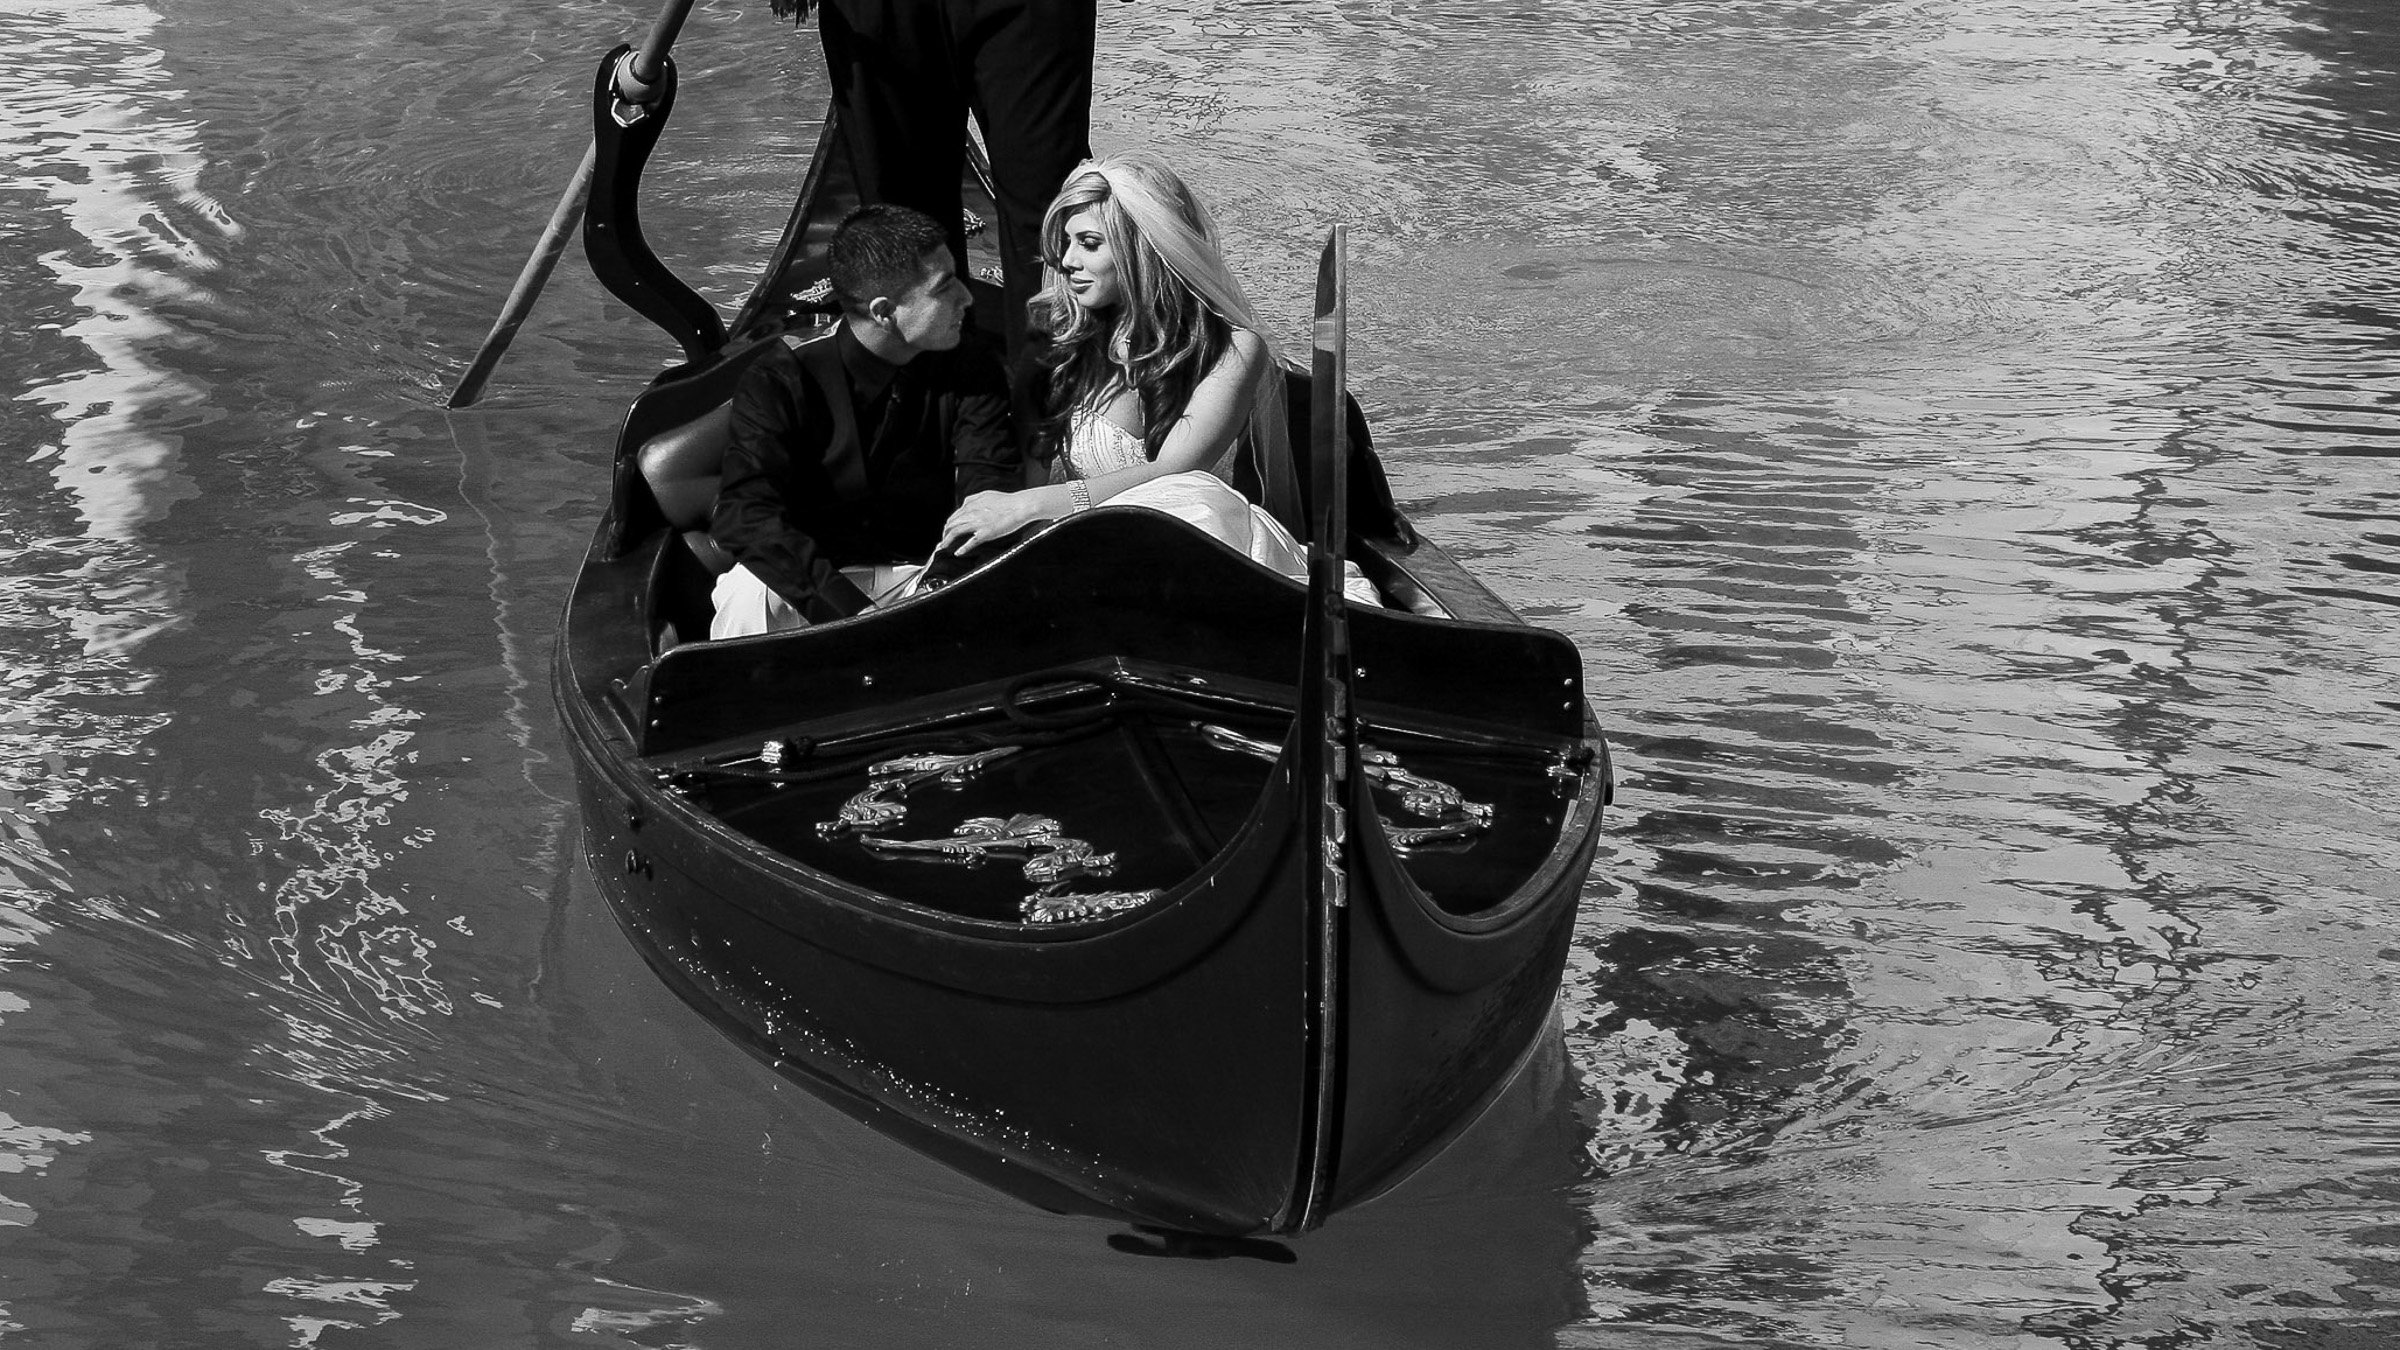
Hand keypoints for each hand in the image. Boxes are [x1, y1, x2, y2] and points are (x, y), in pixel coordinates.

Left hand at [939, 487, 1057, 555]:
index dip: (948, 525)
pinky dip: (962, 549)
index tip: (947, 532)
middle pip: (951, 524)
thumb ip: (973, 499)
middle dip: (944, 534)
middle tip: (943, 542)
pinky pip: (970, 542)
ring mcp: (978, 523)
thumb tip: (965, 503)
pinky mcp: (985, 533)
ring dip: (946, 541)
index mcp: (971, 503)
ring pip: (955, 532)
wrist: (1020, 505)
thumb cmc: (1007, 501)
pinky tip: (958, 553)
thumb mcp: (986, 494)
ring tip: (943, 548)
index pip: (954, 516)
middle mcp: (971, 512)